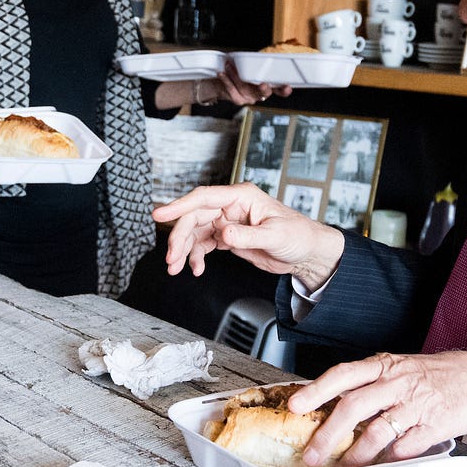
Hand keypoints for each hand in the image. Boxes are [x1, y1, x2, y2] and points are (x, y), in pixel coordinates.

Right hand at [151, 182, 342, 285]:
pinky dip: (196, 256)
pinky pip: (204, 244)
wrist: (306, 253)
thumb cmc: (298, 236)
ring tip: (176, 267)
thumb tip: (224, 233)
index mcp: (242, 197)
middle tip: (172, 258)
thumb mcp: (276, 236)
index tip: (160, 214)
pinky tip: (196, 269)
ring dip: (184, 250)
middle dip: (180, 238)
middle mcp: (231, 207)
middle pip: (194, 217)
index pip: (204, 198)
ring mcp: (228, 222)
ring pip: (195, 232)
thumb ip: (248, 236)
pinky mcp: (228, 237)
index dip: (179, 205)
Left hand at [211, 61, 290, 105]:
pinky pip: (232, 89)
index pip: (280, 90)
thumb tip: (260, 52)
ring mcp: (250, 98)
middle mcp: (260, 94)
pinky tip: (222, 73)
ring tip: (229, 65)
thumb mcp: (252, 69)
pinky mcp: (238, 100)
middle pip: (265, 93)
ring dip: (236, 75)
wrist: (225, 86)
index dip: (284, 90)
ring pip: (244, 87)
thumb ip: (257, 65)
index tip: (287, 86)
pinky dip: (226, 80)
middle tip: (263, 84)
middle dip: (264, 89)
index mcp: (268, 87)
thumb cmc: (241, 75)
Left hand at [289, 350, 466, 466]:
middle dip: (328, 433)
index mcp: (386, 366)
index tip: (296, 404)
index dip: (316, 389)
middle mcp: (398, 382)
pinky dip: (390, 459)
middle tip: (313, 452)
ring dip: (355, 453)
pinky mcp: (434, 425)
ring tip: (343, 466)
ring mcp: (416, 404)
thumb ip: (373, 383)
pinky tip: (381, 465)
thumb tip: (336, 403)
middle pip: (353, 406)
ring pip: (376, 430)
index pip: (343, 374)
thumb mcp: (403, 368)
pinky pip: (406, 446)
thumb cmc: (443, 374)